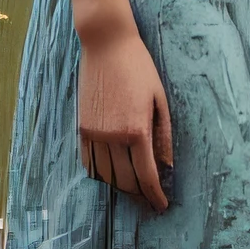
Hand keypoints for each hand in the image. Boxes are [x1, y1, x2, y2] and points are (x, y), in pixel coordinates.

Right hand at [76, 22, 173, 211]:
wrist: (105, 43)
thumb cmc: (138, 67)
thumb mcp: (159, 98)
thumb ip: (163, 135)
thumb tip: (167, 165)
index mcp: (137, 130)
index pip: (147, 175)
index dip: (155, 195)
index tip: (161, 205)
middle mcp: (113, 136)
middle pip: (126, 180)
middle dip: (139, 194)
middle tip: (149, 200)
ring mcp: (94, 133)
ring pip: (106, 175)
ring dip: (120, 187)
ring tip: (132, 190)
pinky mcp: (82, 127)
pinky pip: (89, 162)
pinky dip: (100, 174)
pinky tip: (110, 176)